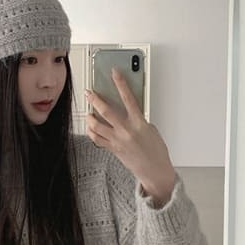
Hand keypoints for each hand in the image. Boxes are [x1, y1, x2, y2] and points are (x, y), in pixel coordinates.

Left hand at [85, 67, 176, 203]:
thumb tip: (128, 110)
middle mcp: (126, 131)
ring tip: (87, 112)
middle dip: (95, 99)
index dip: (121, 84)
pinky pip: (97, 139)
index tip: (115, 73)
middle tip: (89, 92)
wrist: (155, 171)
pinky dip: (91, 132)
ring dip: (90, 117)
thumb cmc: (156, 151)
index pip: (128, 98)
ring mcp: (117, 141)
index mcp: (139, 123)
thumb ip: (138, 118)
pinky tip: (90, 127)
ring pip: (97, 126)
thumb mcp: (151, 129)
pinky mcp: (113, 149)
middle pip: (106, 111)